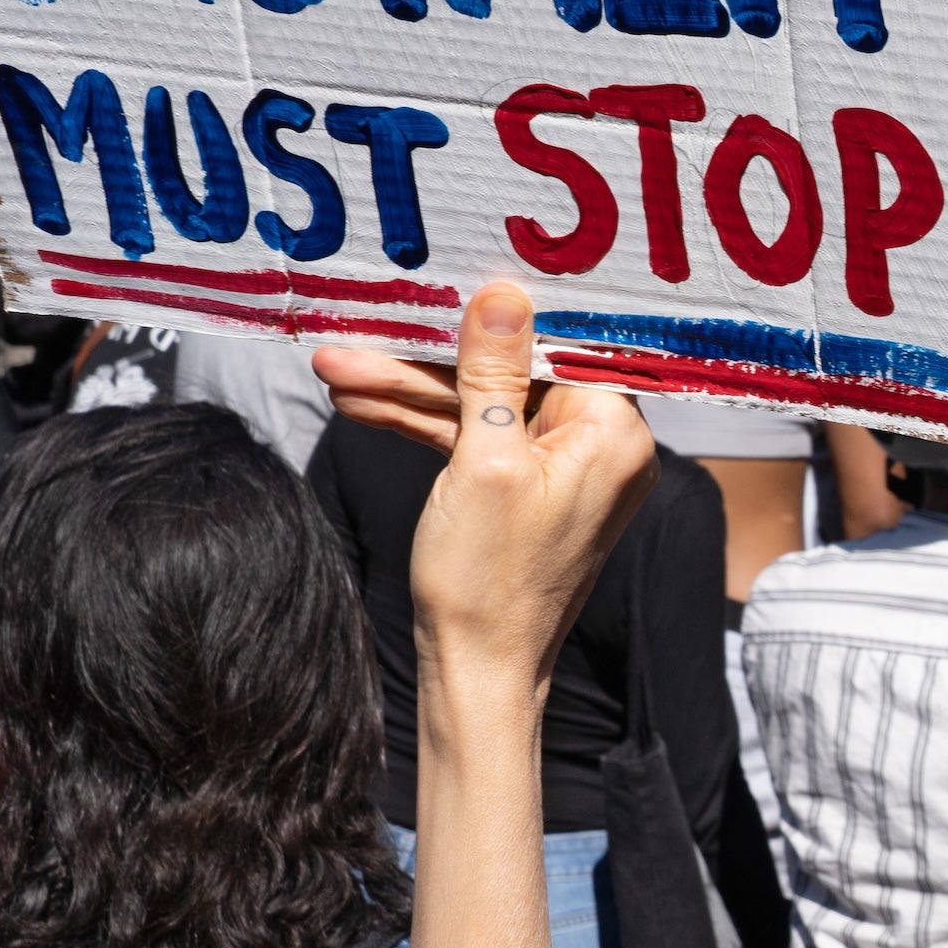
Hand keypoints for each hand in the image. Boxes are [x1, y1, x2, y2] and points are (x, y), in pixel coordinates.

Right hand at [315, 285, 655, 684]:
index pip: (560, 346)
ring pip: (485, 407)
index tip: (450, 278)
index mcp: (614, 432)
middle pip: (513, 374)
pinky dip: (427, 426)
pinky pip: (480, 440)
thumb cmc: (486, 579)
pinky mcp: (530, 489)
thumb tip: (505, 293)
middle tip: (356, 338)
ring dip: (411, 392)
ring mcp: (564, 468)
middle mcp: (602, 446)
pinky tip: (361, 405)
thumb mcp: (482, 460)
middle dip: (428, 362)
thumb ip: (493, 372)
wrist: (477, 670)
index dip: (502, 313)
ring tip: (334, 370)